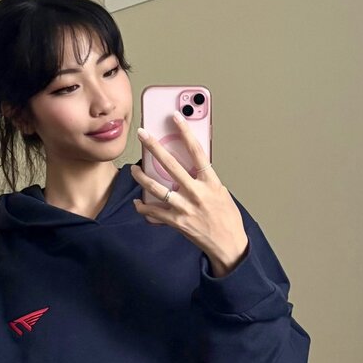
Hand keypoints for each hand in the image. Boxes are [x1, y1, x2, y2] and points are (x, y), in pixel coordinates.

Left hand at [130, 114, 248, 273]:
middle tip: (143, 135)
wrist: (229, 245)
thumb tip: (190, 166)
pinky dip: (144, 207)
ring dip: (142, 177)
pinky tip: (138, 202)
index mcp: (210, 182)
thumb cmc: (226, 218)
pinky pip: (155, 213)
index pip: (196, 151)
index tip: (175, 117)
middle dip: (154, 147)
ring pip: (157, 189)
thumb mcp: (221, 192)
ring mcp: (185, 208)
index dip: (185, 132)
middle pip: (171, 165)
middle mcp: (197, 193)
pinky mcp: (177, 222)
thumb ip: (205, 179)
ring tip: (133, 169)